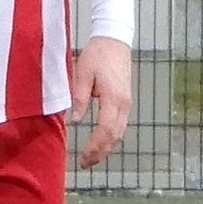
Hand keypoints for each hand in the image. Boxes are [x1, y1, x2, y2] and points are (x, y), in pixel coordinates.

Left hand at [73, 35, 133, 168]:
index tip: (82, 157)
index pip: (105, 130)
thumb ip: (79, 98)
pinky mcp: (126, 100)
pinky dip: (111, 137)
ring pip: (119, 133)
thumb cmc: (97, 55)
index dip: (94, 147)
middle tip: (85, 164)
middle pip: (115, 136)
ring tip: (92, 157)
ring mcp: (127, 102)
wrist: (114, 39)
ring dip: (106, 147)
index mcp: (113, 98)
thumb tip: (75, 121)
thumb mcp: (82, 74)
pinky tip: (101, 142)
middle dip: (100, 153)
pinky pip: (120, 125)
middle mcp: (124, 104)